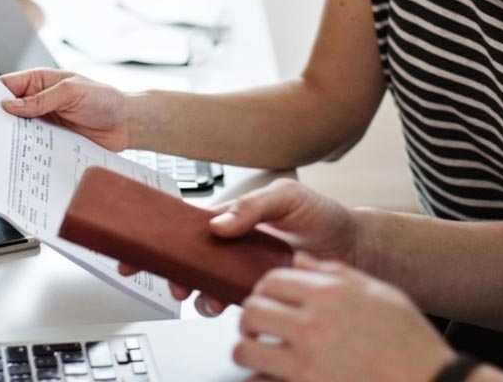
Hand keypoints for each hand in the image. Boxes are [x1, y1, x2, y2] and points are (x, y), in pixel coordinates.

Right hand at [0, 68, 131, 151]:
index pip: (6, 86)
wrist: (127, 124)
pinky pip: (32, 148)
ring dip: (8, 139)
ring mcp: (43, 123)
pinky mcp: (51, 142)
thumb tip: (10, 105)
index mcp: (40, 82)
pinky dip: (24, 154)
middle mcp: (38, 103)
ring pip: (17, 132)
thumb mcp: (72, 91)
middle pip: (7, 112)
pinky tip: (17, 161)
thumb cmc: (105, 99)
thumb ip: (42, 99)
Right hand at [170, 179, 361, 316]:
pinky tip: (226, 304)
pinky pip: (231, 302)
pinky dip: (221, 306)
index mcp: (236, 216)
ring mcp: (244, 270)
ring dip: (198, 294)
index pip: (194, 224)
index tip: (150, 249)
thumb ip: (253, 206)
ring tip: (204, 296)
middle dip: (177, 272)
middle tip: (177, 282)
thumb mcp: (287, 197)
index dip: (169, 236)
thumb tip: (218, 225)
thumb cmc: (321, 215)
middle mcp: (235, 245)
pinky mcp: (258, 292)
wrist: (352, 247)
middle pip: (193, 259)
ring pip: (207, 285)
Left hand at [235, 253, 452, 381]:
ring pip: (244, 350)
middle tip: (258, 327)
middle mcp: (313, 324)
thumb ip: (336, 272)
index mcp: (330, 293)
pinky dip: (257, 379)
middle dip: (249, 318)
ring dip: (247, 350)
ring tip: (260, 353)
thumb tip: (299, 260)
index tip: (269, 301)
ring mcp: (306, 362)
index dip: (265, 290)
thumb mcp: (379, 294)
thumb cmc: (409, 341)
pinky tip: (271, 377)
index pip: (271, 280)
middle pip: (251, 310)